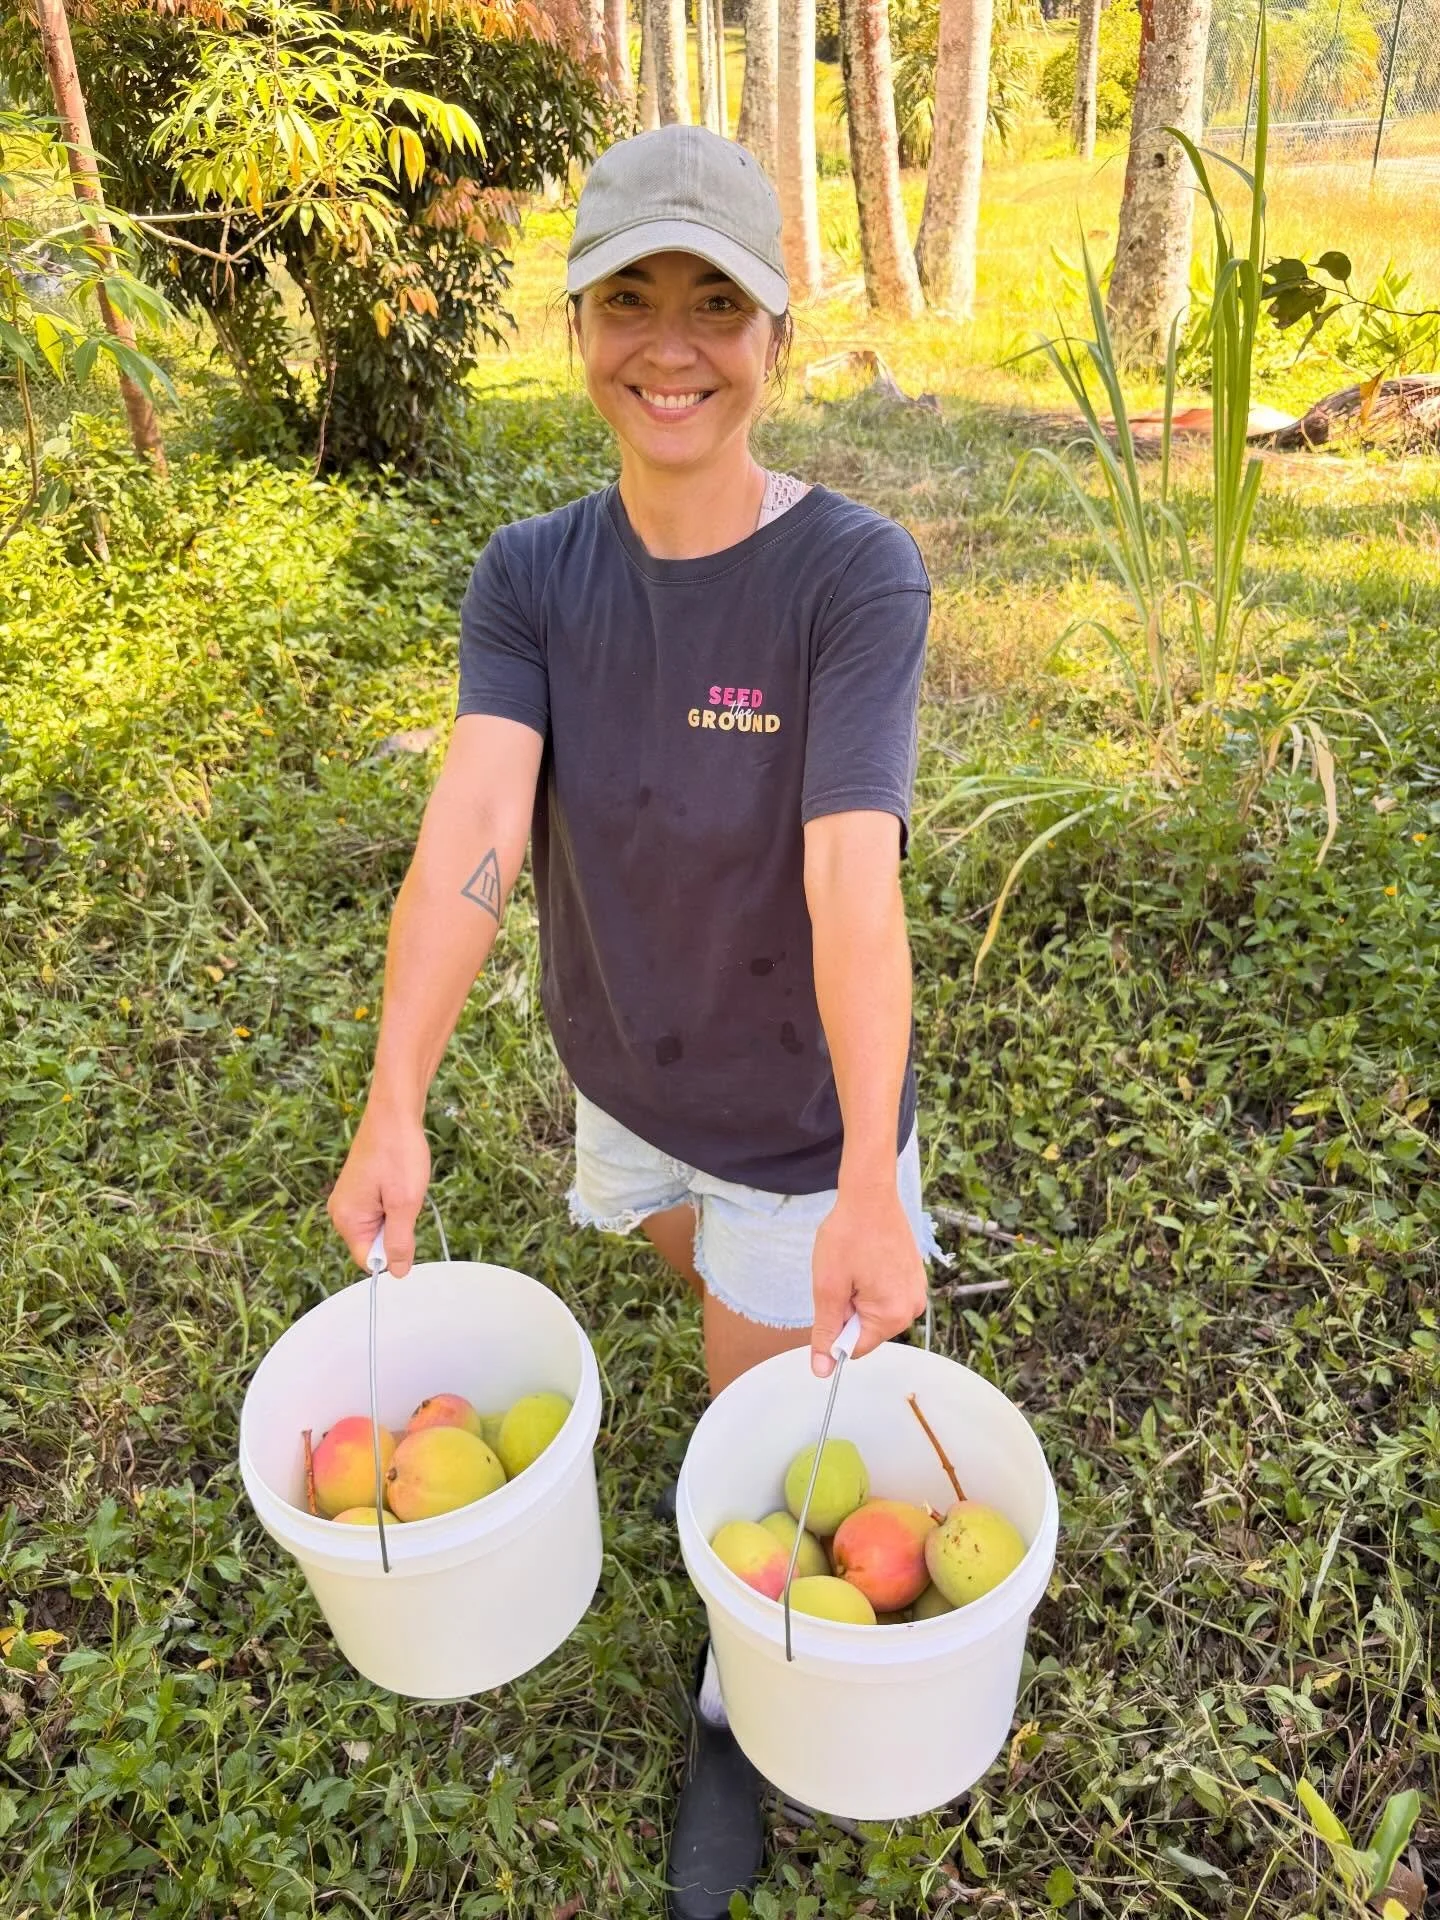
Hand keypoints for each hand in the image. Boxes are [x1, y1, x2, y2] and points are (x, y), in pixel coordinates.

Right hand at [327, 1101, 430, 1277]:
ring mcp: (350, 1198)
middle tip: (405, 1200)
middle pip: (374, 1243)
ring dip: (399, 1214)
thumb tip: (397, 1273)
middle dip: (397, 1230)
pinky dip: (396, 1201)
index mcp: (346, 1218)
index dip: (393, 1253)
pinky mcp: (360, 1189)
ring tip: (403, 1186)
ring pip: (381, 1226)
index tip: (407, 1228)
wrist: (394, 1112)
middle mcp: (341, 1211)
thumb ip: (400, 1241)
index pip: (368, 1260)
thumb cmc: (399, 1152)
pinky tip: (400, 1180)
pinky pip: (381, 1210)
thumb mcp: (405, 1203)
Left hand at [809, 1185, 926, 1377]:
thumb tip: (822, 1370)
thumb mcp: (828, 1288)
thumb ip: (826, 1332)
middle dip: (849, 1309)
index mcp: (894, 1315)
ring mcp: (917, 1291)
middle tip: (843, 1276)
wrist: (870, 1195)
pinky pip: (886, 1295)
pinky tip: (866, 1259)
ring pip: (875, 1312)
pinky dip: (871, 1284)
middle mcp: (913, 1308)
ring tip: (856, 1265)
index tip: (832, 1296)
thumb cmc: (848, 1236)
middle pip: (867, 1330)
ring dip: (858, 1296)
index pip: (855, 1348)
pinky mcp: (914, 1277)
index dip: (836, 1326)